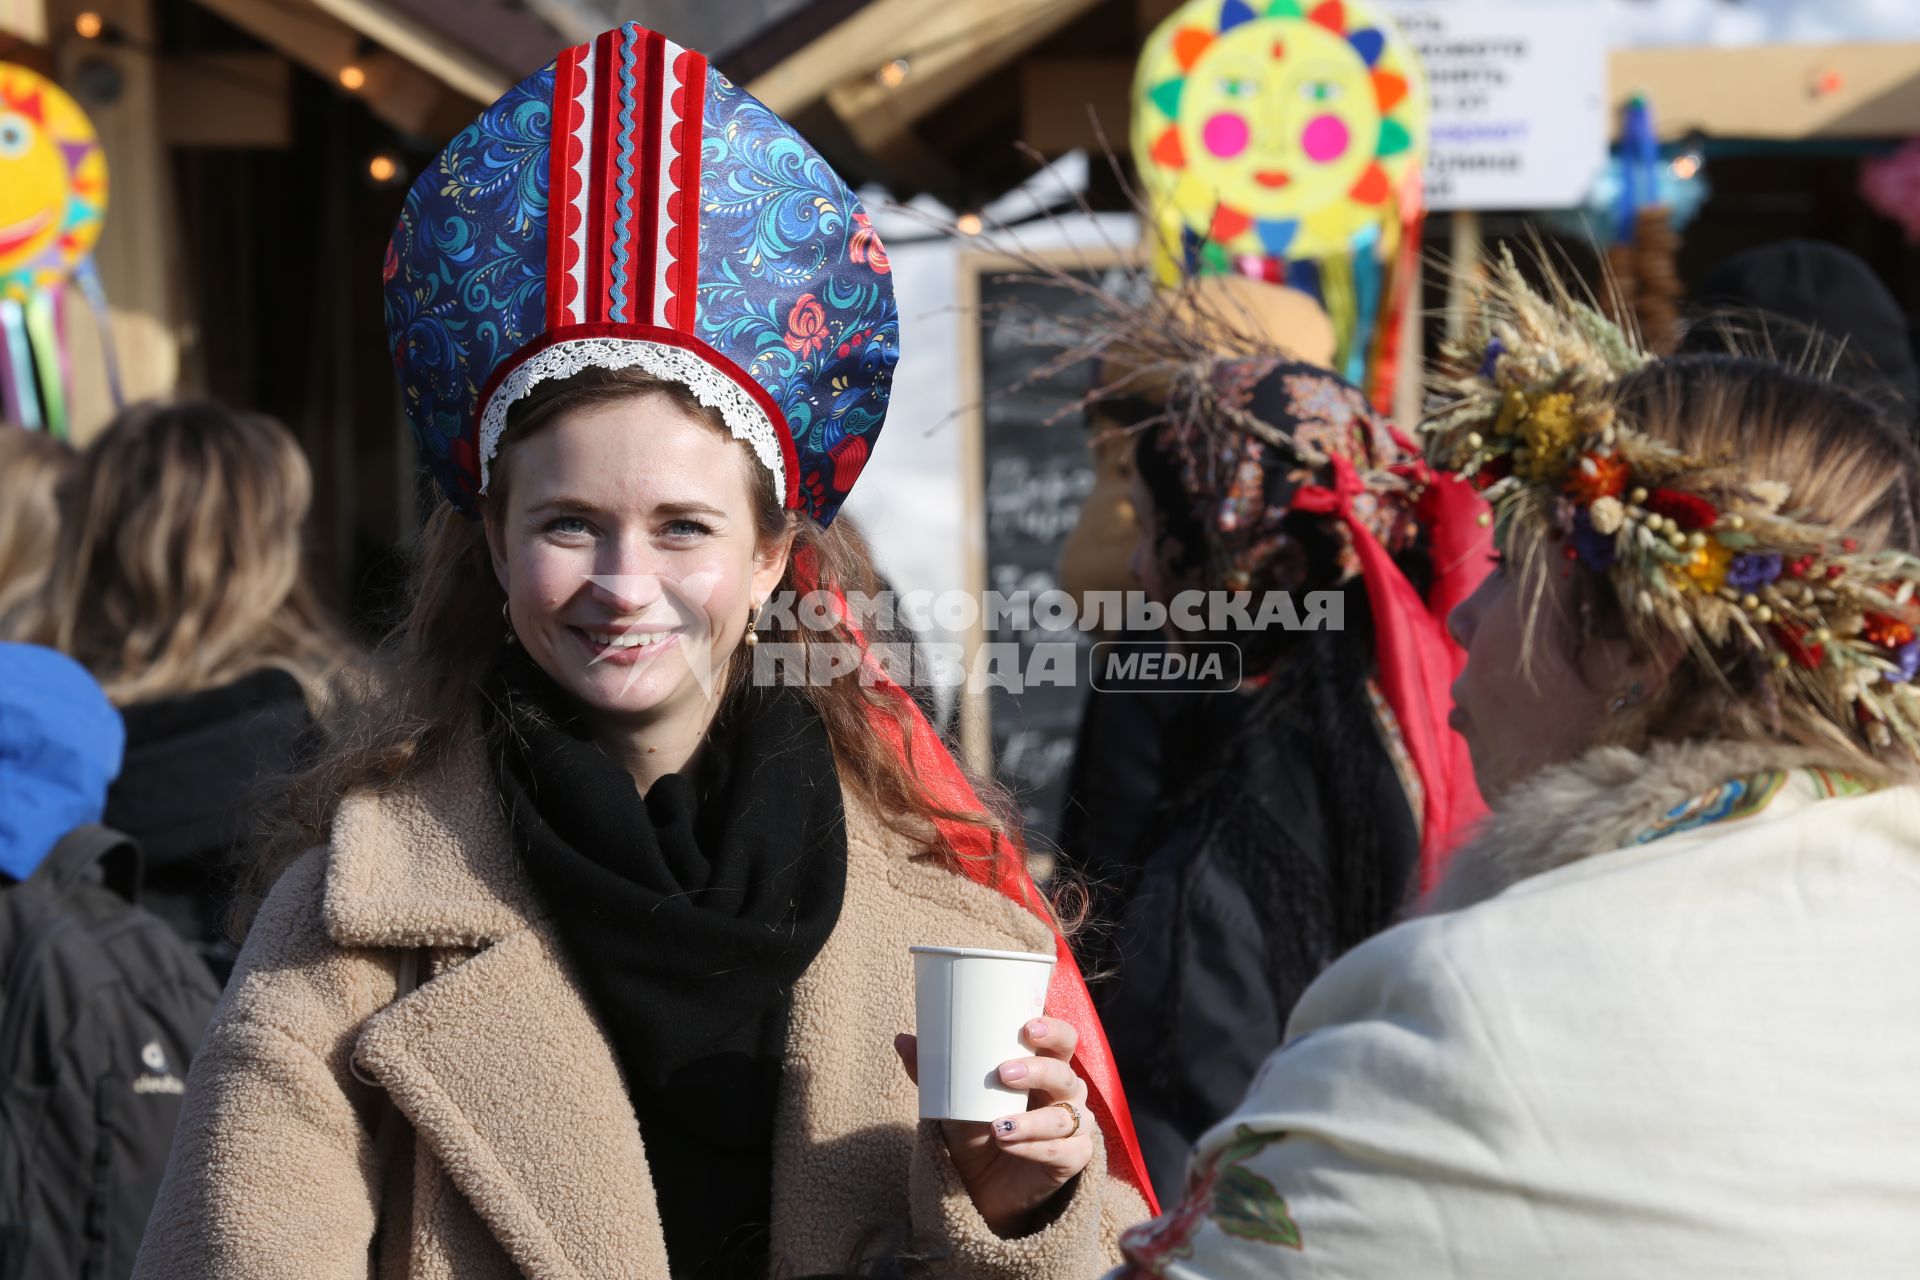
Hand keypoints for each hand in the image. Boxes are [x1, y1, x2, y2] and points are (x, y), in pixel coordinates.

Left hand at [893, 1016, 1093, 1236]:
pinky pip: (1063, 1150)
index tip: (1027, 1027)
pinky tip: (1010, 1145)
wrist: (978, 1184)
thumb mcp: (953, 1099)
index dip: (1053, 1030)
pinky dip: (1034, 1147)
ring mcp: (1074, 1126)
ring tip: (997, 1126)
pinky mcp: (1073, 1158)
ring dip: (1031, 1120)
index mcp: (1044, 1067)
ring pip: (1064, 1116)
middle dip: (1038, 1071)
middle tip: (1003, 1073)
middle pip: (1066, 1074)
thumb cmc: (974, 1129)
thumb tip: (902, 1040)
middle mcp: (1066, 1093)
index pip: (1063, 1040)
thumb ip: (932, 1071)